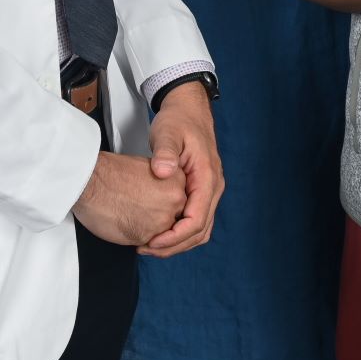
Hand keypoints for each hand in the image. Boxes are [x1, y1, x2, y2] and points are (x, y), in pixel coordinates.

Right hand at [72, 152, 187, 246]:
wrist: (90, 181)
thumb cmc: (112, 174)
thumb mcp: (150, 169)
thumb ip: (164, 185)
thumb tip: (164, 201)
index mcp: (179, 179)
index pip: (183, 201)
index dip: (168, 207)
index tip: (153, 207)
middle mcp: (176, 199)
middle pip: (176, 219)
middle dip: (162, 222)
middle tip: (140, 216)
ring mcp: (164, 218)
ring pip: (164, 234)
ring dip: (151, 233)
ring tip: (131, 219)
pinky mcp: (148, 235)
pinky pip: (149, 244)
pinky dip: (138, 239)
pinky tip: (125, 225)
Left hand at [139, 82, 222, 256]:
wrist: (189, 110)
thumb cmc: (179, 121)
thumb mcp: (168, 133)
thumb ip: (165, 153)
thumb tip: (164, 171)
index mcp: (207, 177)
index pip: (197, 219)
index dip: (175, 236)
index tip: (153, 242)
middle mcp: (213, 187)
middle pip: (200, 230)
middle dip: (174, 246)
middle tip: (146, 249)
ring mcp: (209, 190)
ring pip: (200, 228)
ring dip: (177, 242)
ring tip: (151, 246)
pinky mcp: (201, 190)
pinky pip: (195, 219)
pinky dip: (180, 232)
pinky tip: (160, 232)